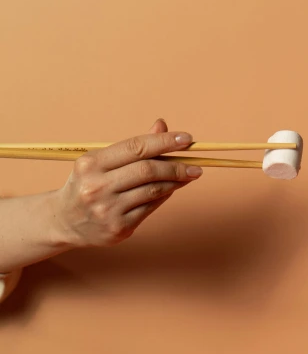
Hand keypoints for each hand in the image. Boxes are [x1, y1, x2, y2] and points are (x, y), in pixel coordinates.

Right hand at [50, 119, 202, 248]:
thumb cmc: (90, 184)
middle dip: (177, 166)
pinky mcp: (118, 228)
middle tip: (197, 166)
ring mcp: (107, 210)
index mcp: (91, 164)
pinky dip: (165, 196)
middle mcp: (96, 187)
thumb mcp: (103, 161)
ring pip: (153, 190)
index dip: (164, 141)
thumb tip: (162, 125)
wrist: (65, 221)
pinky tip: (172, 189)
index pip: (135, 147)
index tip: (188, 139)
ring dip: (176, 182)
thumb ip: (134, 146)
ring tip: (189, 175)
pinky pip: (151, 207)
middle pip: (147, 170)